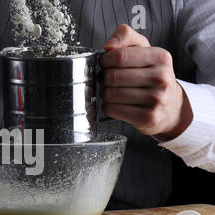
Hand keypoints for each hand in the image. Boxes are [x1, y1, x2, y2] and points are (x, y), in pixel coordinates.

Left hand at [98, 24, 192, 139]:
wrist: (171, 106)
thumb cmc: (151, 75)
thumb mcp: (143, 49)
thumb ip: (125, 36)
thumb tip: (108, 45)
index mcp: (160, 57)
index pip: (119, 56)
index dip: (104, 60)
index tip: (104, 63)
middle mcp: (161, 77)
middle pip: (113, 76)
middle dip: (103, 78)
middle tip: (106, 79)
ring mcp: (157, 99)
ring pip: (111, 94)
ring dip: (104, 93)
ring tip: (111, 91)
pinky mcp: (149, 117)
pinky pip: (113, 110)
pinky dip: (108, 107)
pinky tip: (115, 104)